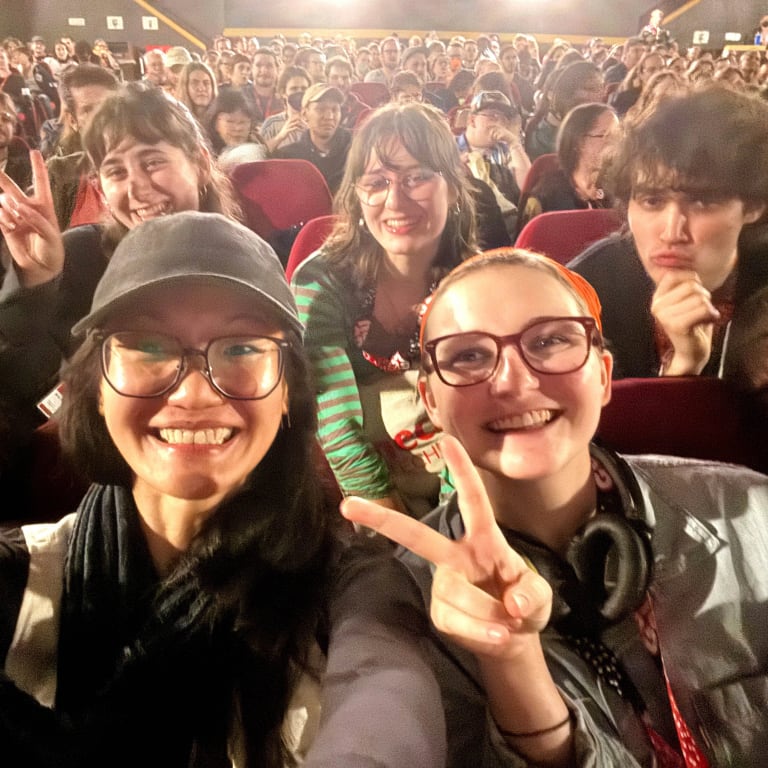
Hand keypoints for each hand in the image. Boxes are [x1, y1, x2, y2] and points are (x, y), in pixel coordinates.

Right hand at [0, 150, 64, 287]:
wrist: (41, 268)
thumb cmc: (52, 250)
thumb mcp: (51, 236)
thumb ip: (37, 220)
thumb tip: (19, 207)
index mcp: (45, 207)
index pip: (41, 183)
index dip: (38, 168)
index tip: (35, 152)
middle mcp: (28, 208)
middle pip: (12, 187)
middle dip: (2, 177)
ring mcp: (15, 216)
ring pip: (2, 201)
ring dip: (6, 208)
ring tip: (15, 221)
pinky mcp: (5, 225)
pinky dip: (1, 217)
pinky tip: (10, 226)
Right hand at [341, 434, 552, 659]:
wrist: (514, 641)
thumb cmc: (524, 603)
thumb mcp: (541, 597)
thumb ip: (532, 594)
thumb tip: (510, 601)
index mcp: (485, 539)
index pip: (473, 501)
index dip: (462, 471)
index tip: (447, 440)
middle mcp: (457, 556)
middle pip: (417, 536)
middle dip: (382, 520)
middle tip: (348, 505)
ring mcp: (444, 584)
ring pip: (456, 593)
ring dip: (489, 613)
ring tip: (510, 624)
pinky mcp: (439, 612)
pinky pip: (455, 621)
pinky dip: (480, 633)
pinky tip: (496, 638)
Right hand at [651, 269, 718, 374]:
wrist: (690, 352)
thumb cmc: (691, 325)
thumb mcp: (684, 302)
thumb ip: (683, 286)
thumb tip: (691, 271)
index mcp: (657, 298)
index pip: (674, 275)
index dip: (691, 278)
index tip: (695, 293)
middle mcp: (657, 306)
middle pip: (691, 286)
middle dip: (704, 295)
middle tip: (701, 309)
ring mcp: (665, 316)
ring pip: (700, 297)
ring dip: (709, 307)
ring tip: (703, 317)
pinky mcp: (676, 325)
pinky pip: (703, 309)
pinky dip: (712, 314)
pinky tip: (707, 321)